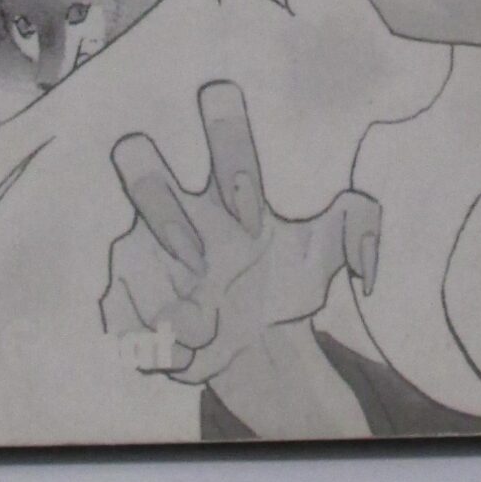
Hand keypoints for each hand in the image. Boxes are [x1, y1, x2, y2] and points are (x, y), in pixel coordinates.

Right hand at [100, 81, 380, 385]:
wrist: (252, 349)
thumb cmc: (284, 286)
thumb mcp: (324, 260)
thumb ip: (359, 231)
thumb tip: (364, 255)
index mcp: (226, 186)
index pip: (219, 127)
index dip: (224, 150)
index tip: (252, 215)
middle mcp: (172, 204)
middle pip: (134, 157)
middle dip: (159, 202)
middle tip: (200, 256)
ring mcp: (136, 248)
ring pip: (128, 256)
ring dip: (172, 305)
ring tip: (209, 333)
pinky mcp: (117, 296)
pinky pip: (116, 311)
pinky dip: (152, 339)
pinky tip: (183, 353)